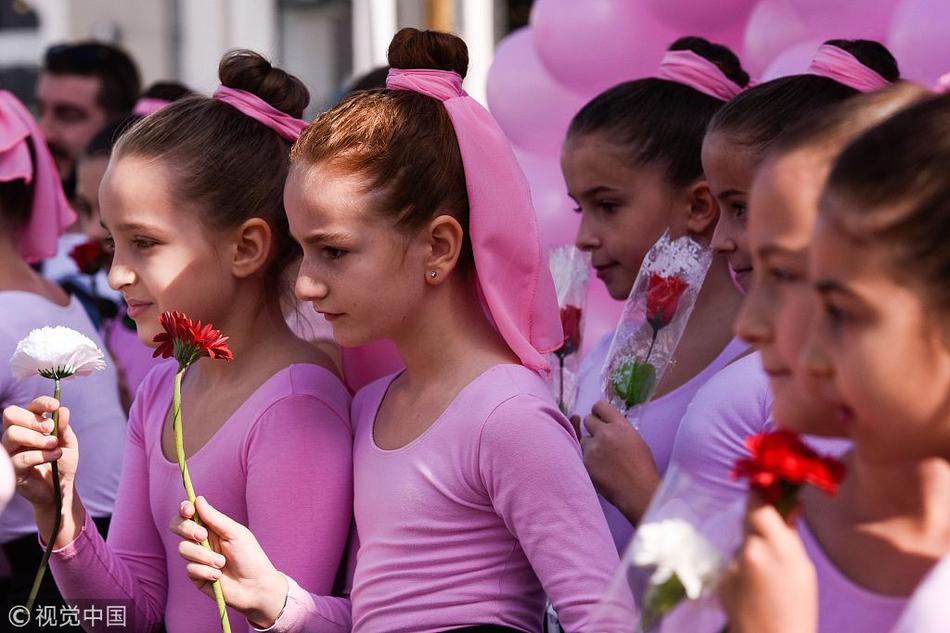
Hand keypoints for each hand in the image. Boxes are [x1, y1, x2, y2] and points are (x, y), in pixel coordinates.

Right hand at [2, 397, 78, 509]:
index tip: (55, 405)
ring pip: (12, 434)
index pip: (29, 407)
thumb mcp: (68, 443)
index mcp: (31, 425)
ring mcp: (11, 451)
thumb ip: (64, 428)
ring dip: (37, 438)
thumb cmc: (63, 463)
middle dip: (32, 419)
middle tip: (50, 428)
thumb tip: (63, 410)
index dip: (41, 403)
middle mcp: (17, 435)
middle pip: (10, 415)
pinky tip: (53, 456)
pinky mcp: (11, 468)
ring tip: (53, 445)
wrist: (61, 488)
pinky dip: (41, 455)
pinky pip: (20, 457)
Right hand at [170, 496, 287, 628]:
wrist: (255, 586)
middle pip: (178, 527)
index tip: (188, 511)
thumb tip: (198, 499)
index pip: (189, 514)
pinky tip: (218, 576)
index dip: (184, 509)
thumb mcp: (235, 533)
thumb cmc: (250, 556)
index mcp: (211, 526)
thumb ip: (214, 518)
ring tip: (221, 563)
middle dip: (187, 530)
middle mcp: (201, 540)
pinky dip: (206, 571)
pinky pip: (190, 569)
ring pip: (184, 549)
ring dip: (204, 556)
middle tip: (203, 535)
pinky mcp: (195, 576)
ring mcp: (197, 558)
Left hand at [579, 401, 659, 524]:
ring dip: (590, 446)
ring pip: (583, 439)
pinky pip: (582, 456)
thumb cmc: (643, 468)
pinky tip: (600, 469)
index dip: (598, 411)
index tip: (599, 417)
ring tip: (602, 458)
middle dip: (593, 428)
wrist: (638, 491)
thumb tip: (608, 426)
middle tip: (600, 439)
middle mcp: (605, 433)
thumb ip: (620, 430)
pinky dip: (588, 460)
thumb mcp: (636, 440)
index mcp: (620, 426)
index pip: (600, 406)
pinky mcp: (585, 462)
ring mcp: (593, 448)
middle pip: (588, 420)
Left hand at [719, 496, 816, 632]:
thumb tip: (788, 503)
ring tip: (767, 577)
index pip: (758, 502)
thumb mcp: (803, 567)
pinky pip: (733, 562)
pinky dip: (743, 568)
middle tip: (774, 536)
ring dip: (752, 548)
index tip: (770, 491)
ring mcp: (732, 564)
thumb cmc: (798, 607)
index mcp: (777, 546)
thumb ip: (789, 533)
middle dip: (759, 522)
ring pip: (742, 542)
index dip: (762, 494)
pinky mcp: (721, 577)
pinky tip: (753, 588)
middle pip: (749, 519)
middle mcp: (750, 550)